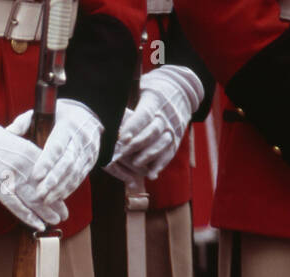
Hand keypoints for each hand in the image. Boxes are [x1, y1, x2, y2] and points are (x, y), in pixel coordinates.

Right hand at [0, 119, 64, 229]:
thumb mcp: (18, 136)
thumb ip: (29, 147)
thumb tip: (34, 141)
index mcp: (32, 154)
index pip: (51, 176)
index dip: (58, 188)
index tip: (63, 196)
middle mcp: (26, 168)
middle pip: (46, 190)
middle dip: (57, 204)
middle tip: (64, 215)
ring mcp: (12, 180)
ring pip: (35, 201)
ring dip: (47, 213)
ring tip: (55, 221)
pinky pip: (17, 207)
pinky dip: (29, 217)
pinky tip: (38, 225)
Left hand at [21, 99, 102, 206]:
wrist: (86, 115)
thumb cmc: (56, 116)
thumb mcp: (41, 113)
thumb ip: (23, 123)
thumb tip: (7, 133)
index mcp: (67, 125)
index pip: (57, 146)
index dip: (47, 162)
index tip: (36, 176)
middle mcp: (80, 137)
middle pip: (67, 162)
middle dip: (53, 180)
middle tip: (39, 194)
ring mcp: (88, 150)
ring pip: (75, 172)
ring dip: (60, 188)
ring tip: (46, 200)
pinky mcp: (91, 160)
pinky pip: (80, 176)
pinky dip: (69, 188)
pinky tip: (58, 197)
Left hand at [107, 65, 202, 182]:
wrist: (181, 90)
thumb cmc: (151, 92)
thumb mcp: (140, 89)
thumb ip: (127, 101)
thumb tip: (107, 110)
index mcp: (154, 102)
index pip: (143, 116)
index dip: (133, 128)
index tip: (121, 138)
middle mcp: (165, 117)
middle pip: (152, 132)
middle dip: (137, 145)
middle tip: (122, 154)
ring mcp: (172, 129)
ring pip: (162, 144)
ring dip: (149, 155)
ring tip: (136, 164)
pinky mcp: (175, 140)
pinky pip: (168, 154)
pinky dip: (160, 165)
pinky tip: (151, 175)